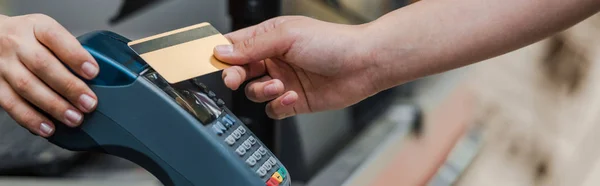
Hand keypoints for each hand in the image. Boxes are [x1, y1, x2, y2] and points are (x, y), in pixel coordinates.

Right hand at [0, 14, 98, 136]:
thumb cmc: (28, 38)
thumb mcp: (47, 32)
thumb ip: (67, 50)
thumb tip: (98, 77)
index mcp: (36, 27)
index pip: (56, 37)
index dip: (76, 55)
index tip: (93, 72)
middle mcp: (17, 43)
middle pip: (43, 64)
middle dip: (69, 87)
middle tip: (89, 103)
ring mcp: (2, 64)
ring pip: (26, 86)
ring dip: (53, 106)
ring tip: (74, 118)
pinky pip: (10, 103)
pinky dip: (30, 118)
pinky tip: (47, 127)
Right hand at [214, 16, 377, 118]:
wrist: (363, 64)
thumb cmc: (333, 42)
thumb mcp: (286, 37)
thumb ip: (252, 46)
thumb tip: (222, 51)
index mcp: (269, 37)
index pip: (234, 45)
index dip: (221, 54)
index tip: (213, 62)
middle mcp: (273, 59)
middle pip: (239, 71)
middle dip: (235, 76)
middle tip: (236, 78)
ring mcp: (283, 80)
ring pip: (254, 92)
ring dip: (261, 91)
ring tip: (279, 86)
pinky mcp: (293, 101)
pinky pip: (272, 108)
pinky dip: (277, 105)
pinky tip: (291, 97)